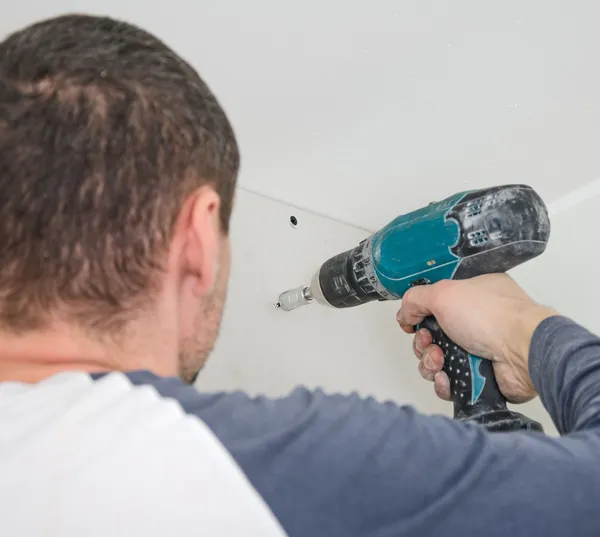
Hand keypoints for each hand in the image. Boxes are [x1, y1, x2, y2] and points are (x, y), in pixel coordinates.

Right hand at [396, 274, 555, 403]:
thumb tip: (405, 313)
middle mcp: (475, 321)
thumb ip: (416, 298)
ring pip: (438, 360)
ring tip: (440, 360)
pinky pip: (451, 382)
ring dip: (430, 362)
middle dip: (423, 343)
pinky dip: (444, 382)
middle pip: (432, 335)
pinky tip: (447, 377)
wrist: (523, 352)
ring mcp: (479, 349)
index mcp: (471, 295)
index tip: (412, 320)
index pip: (435, 304)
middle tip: (429, 342)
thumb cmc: (494, 317)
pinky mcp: (481, 375)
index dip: (419, 314)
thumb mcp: (444, 293)